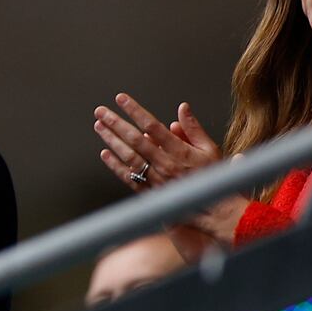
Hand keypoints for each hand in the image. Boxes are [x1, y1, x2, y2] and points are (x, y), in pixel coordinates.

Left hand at [94, 93, 220, 189]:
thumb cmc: (211, 178)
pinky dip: (115, 166)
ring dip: (112, 141)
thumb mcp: (210, 149)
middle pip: (135, 140)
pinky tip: (105, 154)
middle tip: (101, 111)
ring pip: (129, 157)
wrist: (212, 210)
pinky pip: (129, 177)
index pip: (153, 126)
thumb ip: (193, 128)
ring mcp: (155, 179)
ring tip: (99, 127)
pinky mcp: (150, 192)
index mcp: (179, 151)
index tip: (122, 99)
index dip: (135, 111)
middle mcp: (165, 164)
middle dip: (116, 123)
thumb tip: (182, 109)